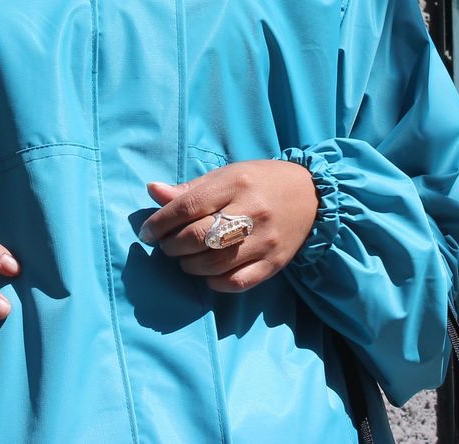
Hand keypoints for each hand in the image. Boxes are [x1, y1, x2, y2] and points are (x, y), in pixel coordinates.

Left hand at [138, 160, 317, 291]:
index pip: (188, 206)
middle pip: (199, 237)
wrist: (311, 195)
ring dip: (189, 265)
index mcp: (235, 183)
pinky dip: (214, 282)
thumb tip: (152, 191)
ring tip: (183, 259)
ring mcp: (265, 240)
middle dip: (172, 246)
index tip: (146, 232)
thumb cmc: (259, 181)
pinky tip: (206, 273)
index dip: (161, 222)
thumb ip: (190, 189)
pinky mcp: (274, 264)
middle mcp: (251, 211)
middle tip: (164, 245)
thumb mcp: (225, 175)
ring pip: (215, 263)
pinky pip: (237, 282)